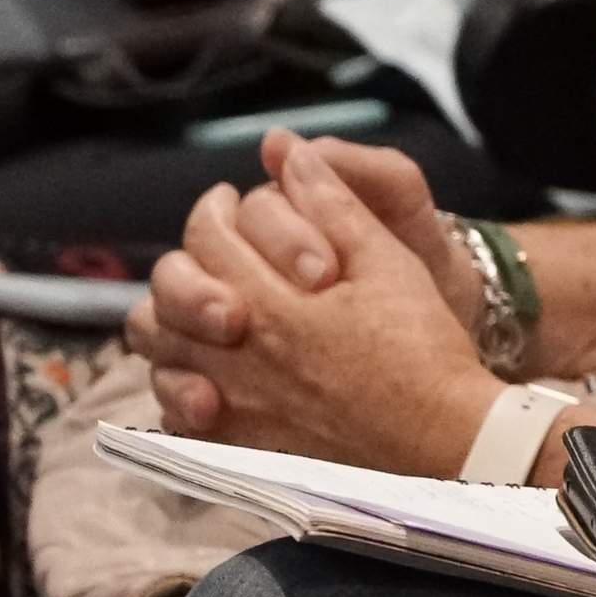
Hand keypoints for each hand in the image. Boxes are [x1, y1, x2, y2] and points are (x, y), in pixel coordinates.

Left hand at [127, 135, 498, 474]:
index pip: (208, 236)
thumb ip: (332, 205)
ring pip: (157, 351)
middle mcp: (234, 351)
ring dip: (170, 321)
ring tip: (205, 309)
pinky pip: (174, 413)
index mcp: (269, 299)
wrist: (438, 436)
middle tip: (216, 248)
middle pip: (166, 292)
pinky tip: (207, 374)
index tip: (234, 202)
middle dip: (187, 260)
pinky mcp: (238, 442)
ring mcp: (230, 400)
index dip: (217, 209)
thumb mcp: (388, 260)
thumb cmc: (420, 346)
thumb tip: (288, 154)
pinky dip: (178, 386)